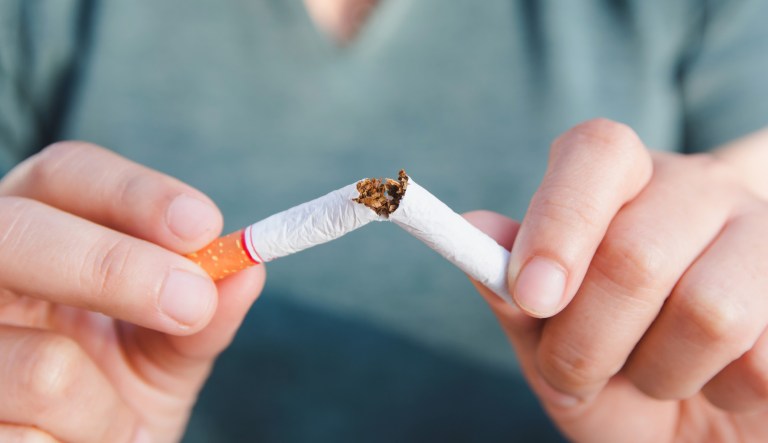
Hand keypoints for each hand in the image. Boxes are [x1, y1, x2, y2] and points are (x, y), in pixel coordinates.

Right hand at [0, 142, 265, 441]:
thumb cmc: (118, 394)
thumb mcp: (170, 346)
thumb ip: (207, 308)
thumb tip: (247, 270)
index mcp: (41, 236)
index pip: (66, 176)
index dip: (133, 192)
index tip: (203, 225)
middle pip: (21, 232)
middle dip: (115, 267)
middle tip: (193, 302)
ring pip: (44, 365)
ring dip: (106, 408)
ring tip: (110, 423)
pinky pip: (27, 435)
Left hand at [467, 119, 767, 441]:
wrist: (693, 426)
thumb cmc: (611, 374)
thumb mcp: (548, 340)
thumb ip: (512, 290)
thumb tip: (475, 227)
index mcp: (623, 181)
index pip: (597, 152)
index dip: (559, 222)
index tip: (533, 297)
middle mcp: (696, 191)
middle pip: (635, 252)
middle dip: (587, 341)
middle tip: (575, 372)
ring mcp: (763, 234)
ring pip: (708, 310)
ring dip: (658, 374)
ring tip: (654, 377)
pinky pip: (763, 360)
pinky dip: (721, 394)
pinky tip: (717, 382)